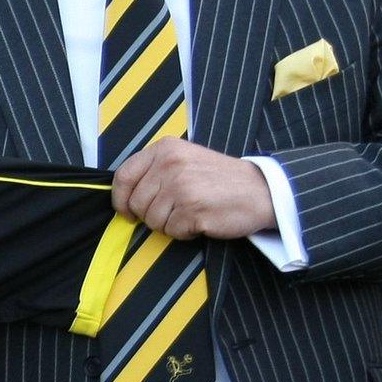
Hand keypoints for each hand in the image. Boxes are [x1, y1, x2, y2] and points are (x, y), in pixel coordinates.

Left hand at [112, 138, 276, 240]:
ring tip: (192, 212)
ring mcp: (181, 188)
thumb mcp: (184, 158)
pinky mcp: (192, 211)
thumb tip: (124, 195)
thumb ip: (154, 170)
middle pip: (137, 203)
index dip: (120, 199)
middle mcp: (170, 165)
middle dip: (151, 215)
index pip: (123, 176)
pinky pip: (173, 232)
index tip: (126, 211)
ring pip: (153, 221)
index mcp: (165, 149)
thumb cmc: (220, 178)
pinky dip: (185, 232)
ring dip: (170, 224)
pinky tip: (201, 219)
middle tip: (176, 210)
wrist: (261, 190)